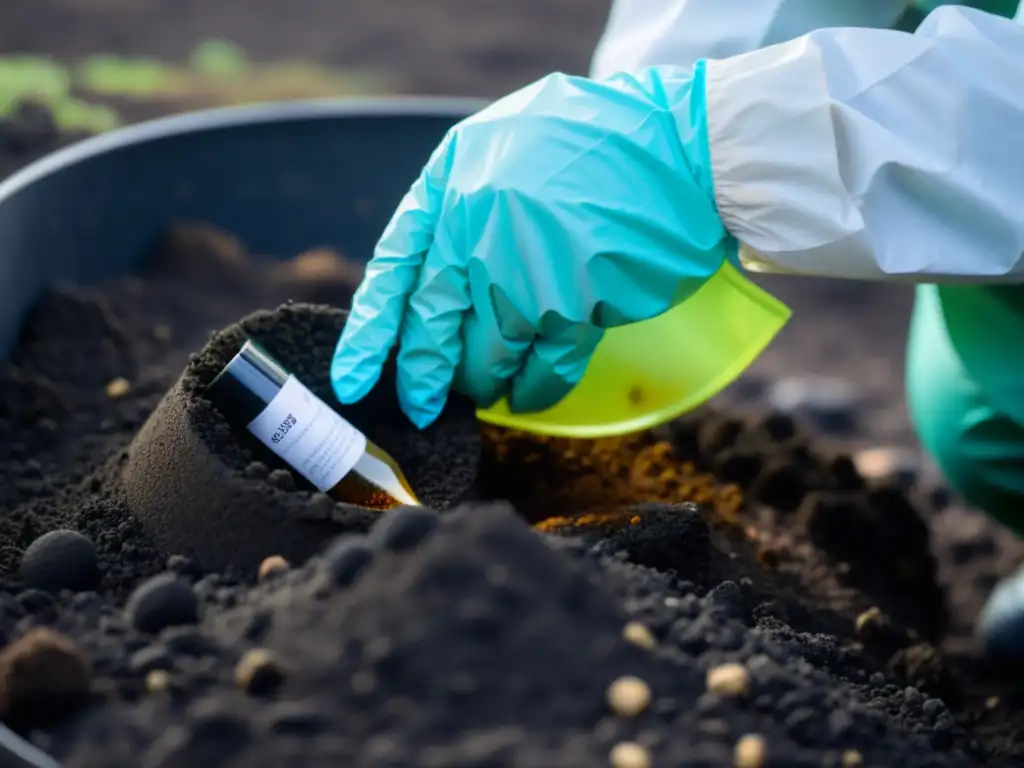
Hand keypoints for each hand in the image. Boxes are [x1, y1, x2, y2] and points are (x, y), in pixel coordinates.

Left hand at [331, 64, 732, 427]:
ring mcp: (524, 270)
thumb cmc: (592, 146)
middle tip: (420, 408)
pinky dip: (533, 390)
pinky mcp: (575, 303)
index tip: (353, 382)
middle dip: (423, 379)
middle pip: (432, 327)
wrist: (683, 146)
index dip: (368, 335)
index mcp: (450, 185)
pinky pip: (541, 368)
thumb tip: (428, 291)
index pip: (392, 272)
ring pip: (485, 355)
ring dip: (484, 382)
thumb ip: (458, 210)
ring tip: (488, 388)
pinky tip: (527, 395)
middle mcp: (475, 228)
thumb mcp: (502, 150)